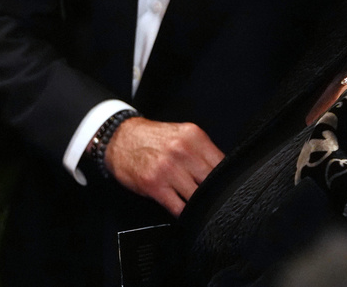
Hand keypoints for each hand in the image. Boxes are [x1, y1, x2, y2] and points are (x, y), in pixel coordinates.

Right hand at [103, 117, 223, 216]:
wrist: (119, 138)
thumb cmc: (151, 139)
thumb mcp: (180, 135)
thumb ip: (201, 151)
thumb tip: (222, 173)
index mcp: (193, 136)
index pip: (223, 163)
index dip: (226, 179)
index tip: (225, 187)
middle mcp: (182, 150)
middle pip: (212, 181)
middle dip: (214, 193)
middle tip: (213, 199)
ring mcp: (169, 168)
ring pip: (198, 197)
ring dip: (199, 204)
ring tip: (199, 206)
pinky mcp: (155, 185)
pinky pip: (179, 207)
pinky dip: (184, 213)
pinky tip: (184, 210)